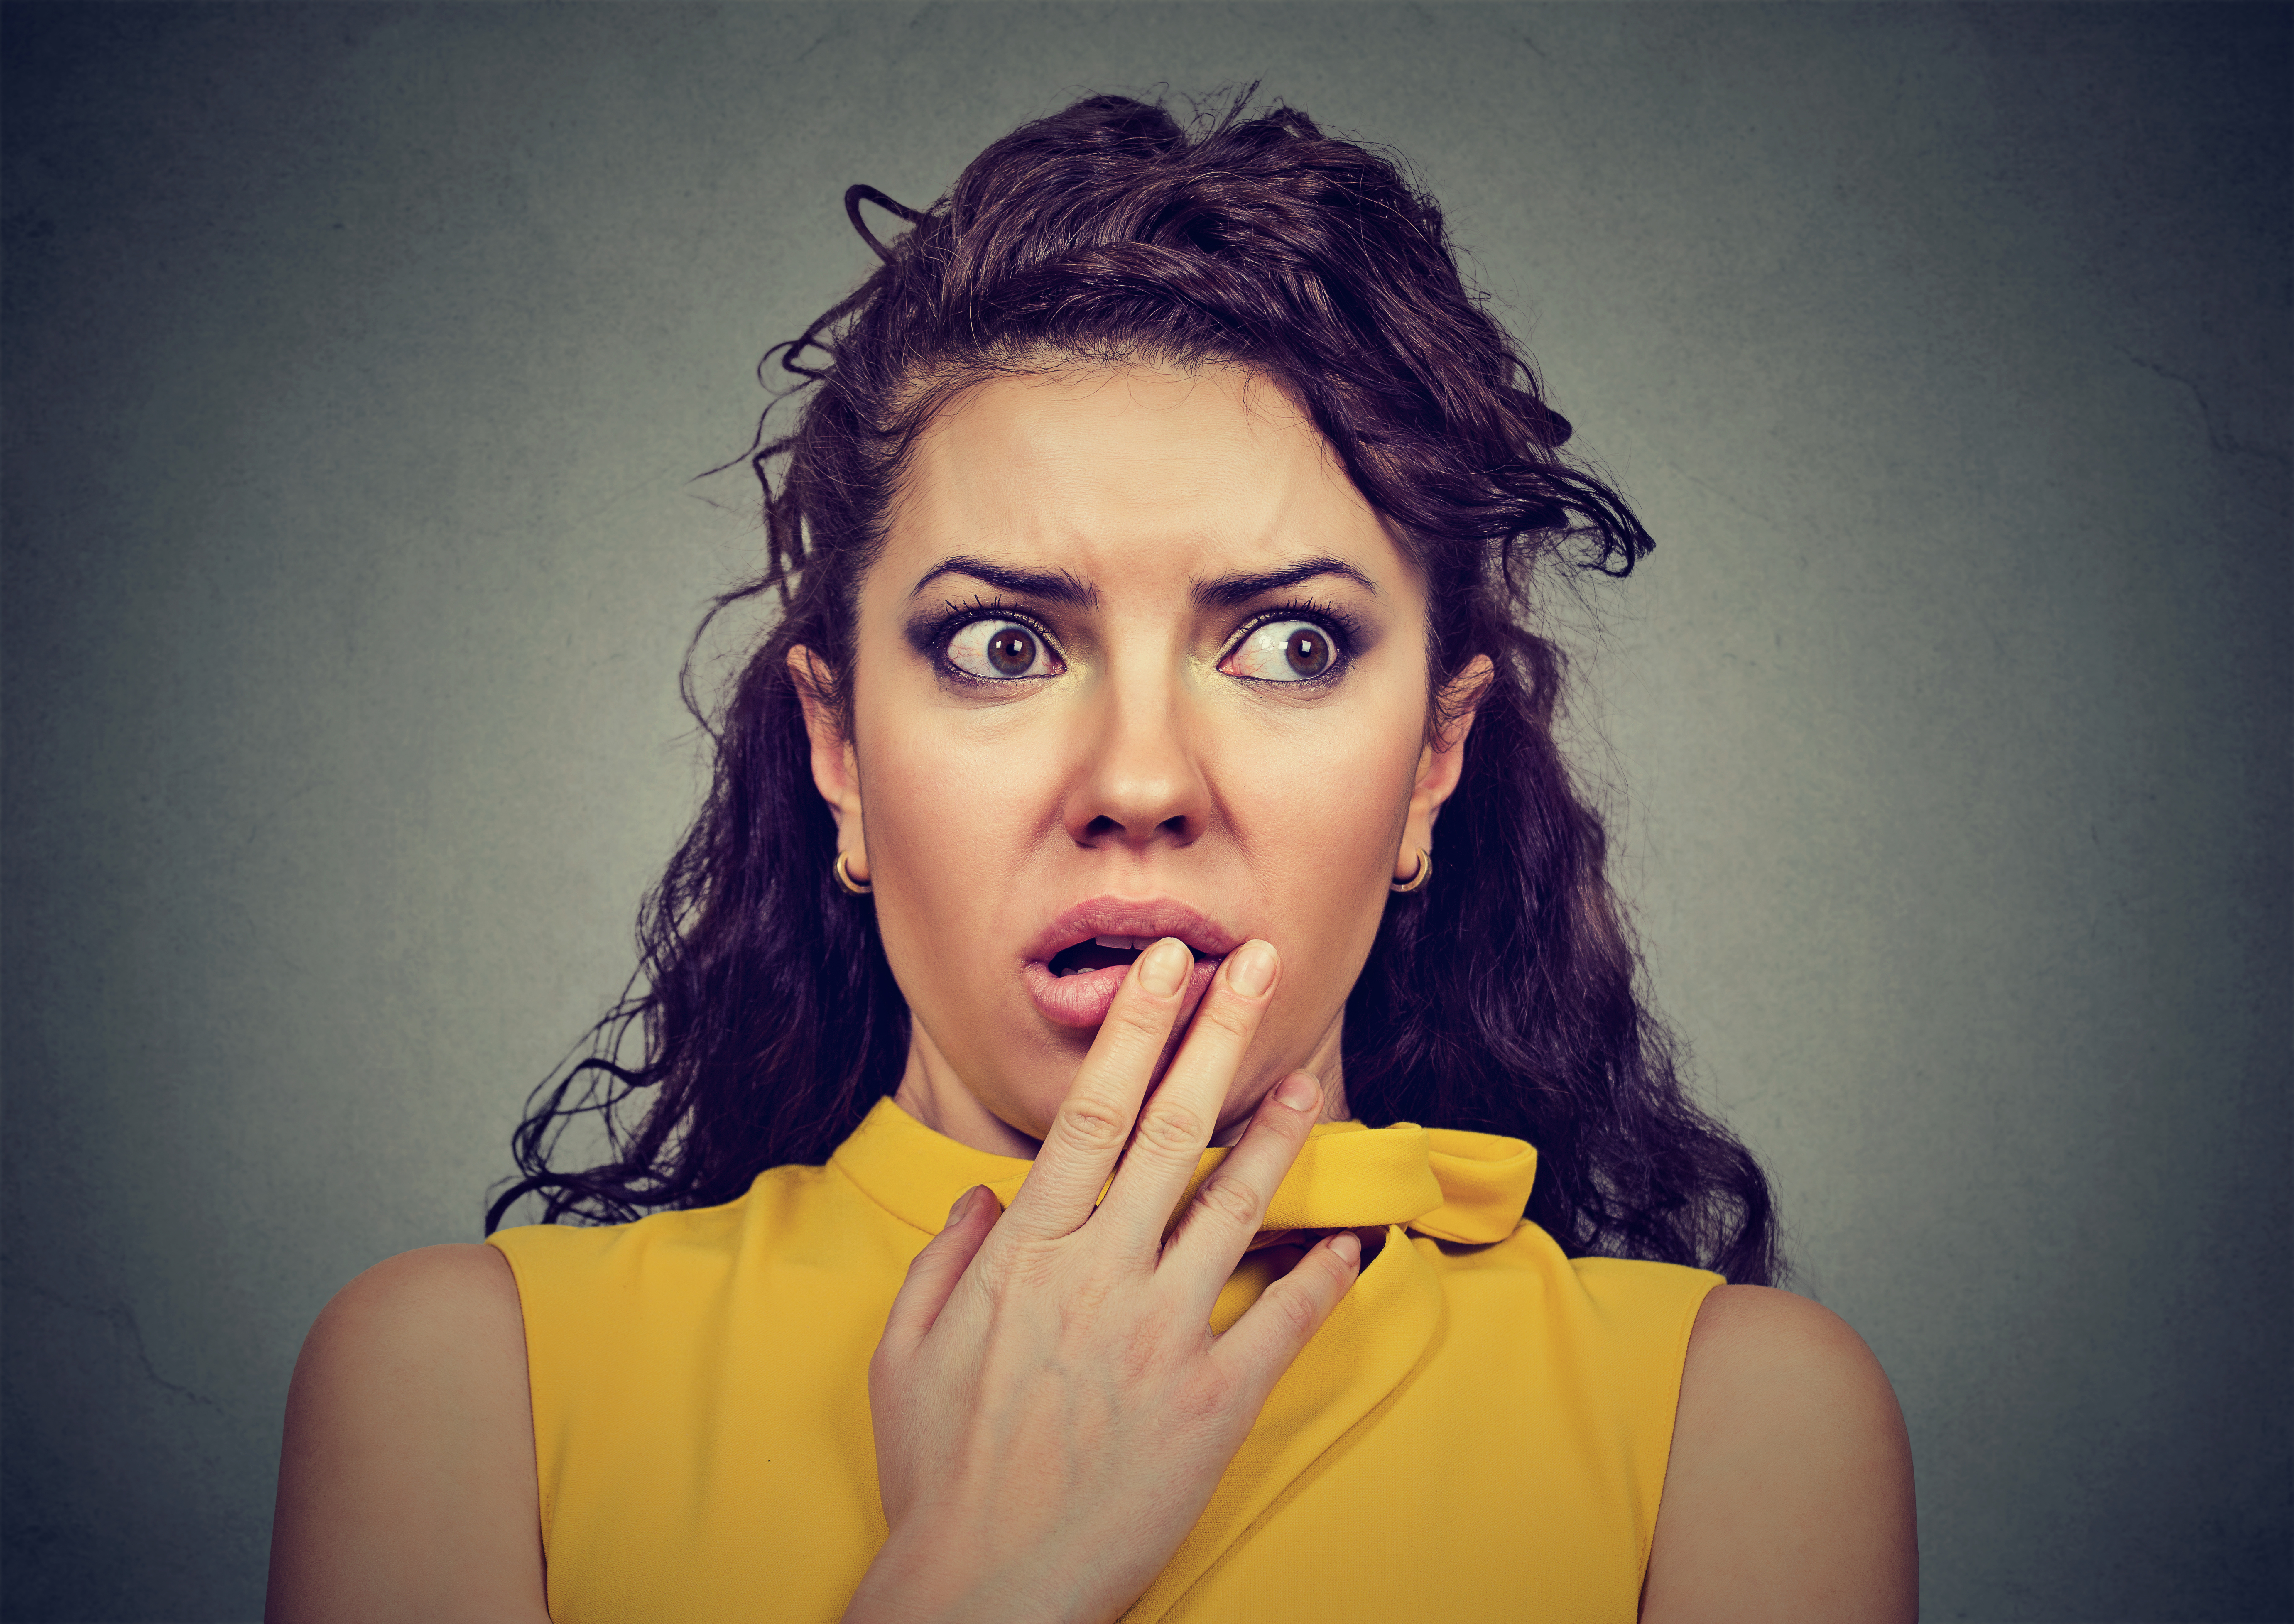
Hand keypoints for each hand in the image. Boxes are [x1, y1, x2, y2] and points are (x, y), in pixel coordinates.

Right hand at [842, 937, 1363, 1623]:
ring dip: (1281, 1134)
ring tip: (1316, 1075)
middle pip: (1172, 1131)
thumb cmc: (939, 1472)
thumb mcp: (906, 1353)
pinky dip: (1321, 1275)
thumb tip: (983, 1197)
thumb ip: (945, 1262)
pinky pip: (1280, 1321)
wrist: (983, 1591)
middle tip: (1262, 965)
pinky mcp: (1210, 1403)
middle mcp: (1099, 1276)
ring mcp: (1160, 1336)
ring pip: (1236, 1207)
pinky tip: (1355, 1239)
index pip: (1094, 1114)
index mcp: (1028, 1256)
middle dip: (1219, 1037)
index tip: (1168, 963)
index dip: (1137, 1031)